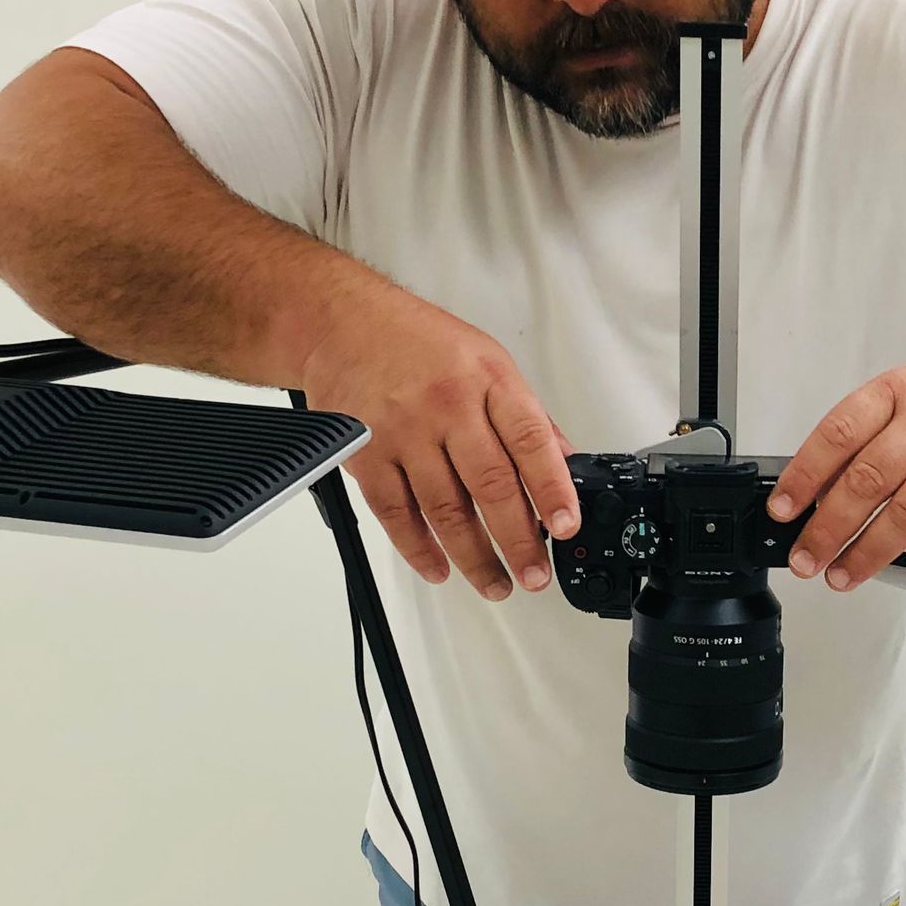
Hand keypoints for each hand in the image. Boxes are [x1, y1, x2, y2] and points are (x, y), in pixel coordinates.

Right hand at [297, 291, 579, 600]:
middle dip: (517, 540)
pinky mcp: (365, 454)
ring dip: (473, 557)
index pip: (530, 442)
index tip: (565, 527)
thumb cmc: (417, 341)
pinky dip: (419, 549)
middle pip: (490, 485)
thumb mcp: (487, 361)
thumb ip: (525, 416)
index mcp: (487, 380)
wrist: (339, 322)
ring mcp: (403, 431)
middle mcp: (446, 405)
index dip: (552, 489)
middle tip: (534, 575)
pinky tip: (439, 568)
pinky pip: (396, 514)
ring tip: (495, 584)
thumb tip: (564, 465)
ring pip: (445, 509)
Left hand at [767, 356, 905, 589]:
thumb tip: (816, 490)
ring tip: (845, 573)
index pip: (839, 434)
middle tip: (808, 558)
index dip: (804, 476)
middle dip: (828, 528)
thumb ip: (866, 438)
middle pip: (868, 480)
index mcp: (899, 392)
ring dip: (869, 551)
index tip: (784, 510)